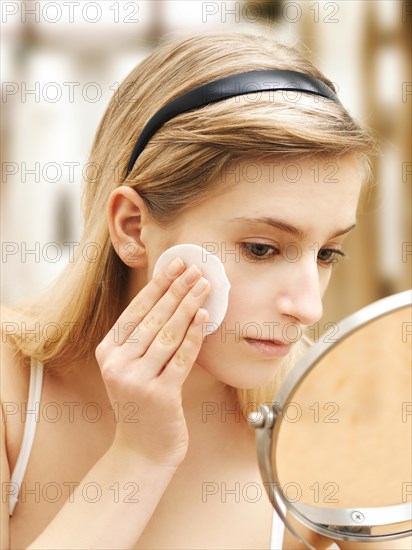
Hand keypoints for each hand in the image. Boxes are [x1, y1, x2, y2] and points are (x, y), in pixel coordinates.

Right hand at [95, 257, 209, 467]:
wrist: (142, 451)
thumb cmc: (141, 403)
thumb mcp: (130, 368)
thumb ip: (142, 338)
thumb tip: (170, 297)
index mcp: (108, 352)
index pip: (136, 310)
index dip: (158, 285)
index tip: (175, 264)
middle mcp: (118, 364)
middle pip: (153, 318)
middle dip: (177, 289)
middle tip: (195, 269)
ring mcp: (137, 380)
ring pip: (168, 334)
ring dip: (188, 306)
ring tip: (204, 286)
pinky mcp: (161, 395)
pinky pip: (182, 358)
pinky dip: (195, 335)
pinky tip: (204, 317)